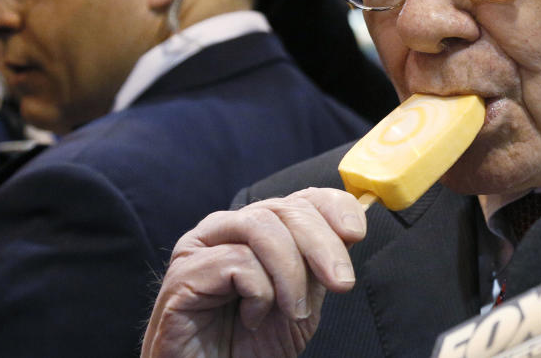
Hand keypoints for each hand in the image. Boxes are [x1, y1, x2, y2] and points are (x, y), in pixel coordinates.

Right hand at [140, 188, 366, 357]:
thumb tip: (351, 228)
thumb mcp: (303, 299)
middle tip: (342, 283)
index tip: (356, 233)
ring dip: (291, 272)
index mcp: (259, 228)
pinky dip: (259, 293)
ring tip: (294, 311)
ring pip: (261, 226)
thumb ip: (320, 263)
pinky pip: (236, 261)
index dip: (334, 206)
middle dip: (321, 245)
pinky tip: (252, 318)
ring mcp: (200, 246)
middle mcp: (227, 227)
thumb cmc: (255, 345)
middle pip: (285, 208)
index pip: (303, 196)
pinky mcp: (184, 274)